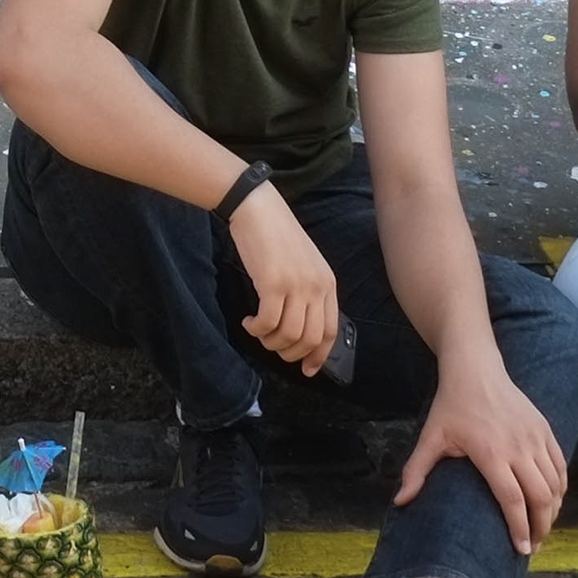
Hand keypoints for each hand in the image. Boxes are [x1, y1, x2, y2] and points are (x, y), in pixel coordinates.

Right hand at [224, 183, 342, 374]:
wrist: (258, 208)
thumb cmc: (276, 235)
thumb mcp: (303, 264)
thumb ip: (308, 292)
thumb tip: (301, 330)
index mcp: (327, 283)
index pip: (330, 331)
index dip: (319, 356)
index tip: (306, 369)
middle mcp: (317, 286)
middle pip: (310, 338)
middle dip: (291, 353)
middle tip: (273, 348)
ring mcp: (296, 285)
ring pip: (288, 335)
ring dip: (270, 342)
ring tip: (257, 331)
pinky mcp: (273, 283)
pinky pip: (267, 323)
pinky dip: (256, 330)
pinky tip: (248, 322)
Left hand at [399, 360, 570, 554]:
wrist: (475, 369)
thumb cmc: (451, 405)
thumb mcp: (431, 436)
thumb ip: (417, 470)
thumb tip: (399, 502)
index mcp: (491, 453)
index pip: (513, 500)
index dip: (520, 528)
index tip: (522, 550)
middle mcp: (519, 447)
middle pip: (540, 497)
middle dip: (540, 527)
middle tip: (533, 546)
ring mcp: (536, 438)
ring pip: (555, 484)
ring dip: (553, 510)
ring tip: (542, 528)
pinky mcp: (546, 429)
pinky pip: (560, 466)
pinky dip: (561, 488)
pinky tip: (553, 501)